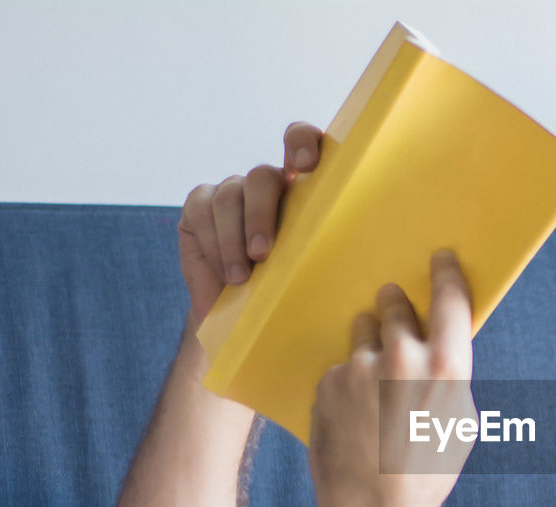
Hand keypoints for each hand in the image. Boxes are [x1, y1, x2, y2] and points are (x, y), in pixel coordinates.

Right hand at [177, 121, 323, 324]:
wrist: (245, 316)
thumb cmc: (287, 292)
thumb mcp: (312, 267)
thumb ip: (325, 245)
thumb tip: (356, 246)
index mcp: (301, 188)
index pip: (300, 141)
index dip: (301, 142)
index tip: (307, 165)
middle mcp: (265, 184)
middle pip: (262, 177)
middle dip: (261, 215)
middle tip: (263, 254)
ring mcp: (230, 191)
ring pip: (230, 197)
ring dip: (234, 240)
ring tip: (242, 278)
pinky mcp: (199, 206)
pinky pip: (202, 213)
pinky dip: (214, 244)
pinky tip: (226, 271)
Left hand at [309, 250, 475, 506]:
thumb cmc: (427, 473)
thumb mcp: (459, 422)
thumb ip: (449, 377)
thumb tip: (440, 349)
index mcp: (447, 366)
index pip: (449, 299)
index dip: (445, 273)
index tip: (440, 257)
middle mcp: (403, 357)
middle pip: (395, 305)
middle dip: (395, 303)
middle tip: (393, 304)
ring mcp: (360, 367)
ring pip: (362, 329)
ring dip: (368, 338)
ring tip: (373, 372)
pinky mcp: (328, 382)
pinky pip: (340, 367)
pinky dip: (347, 379)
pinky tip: (354, 411)